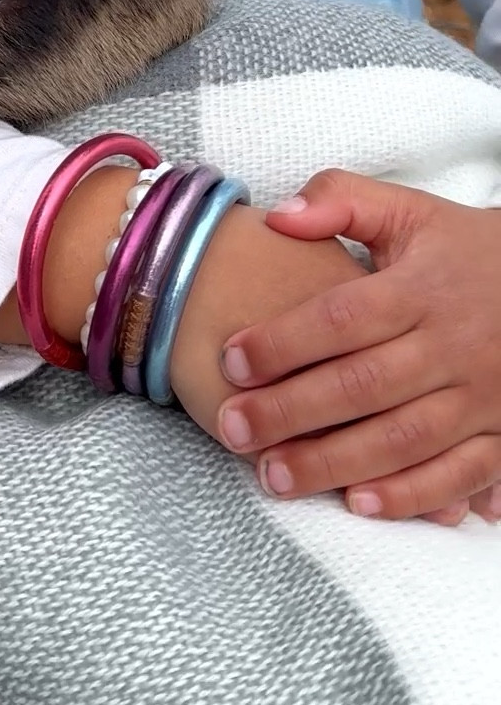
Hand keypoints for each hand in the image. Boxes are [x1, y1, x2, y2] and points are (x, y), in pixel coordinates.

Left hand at [215, 170, 500, 525]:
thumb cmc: (465, 250)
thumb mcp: (411, 211)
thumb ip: (342, 201)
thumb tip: (277, 216)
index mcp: (423, 287)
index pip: (344, 317)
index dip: (284, 341)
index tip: (230, 359)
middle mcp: (454, 344)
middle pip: (364, 385)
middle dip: (291, 412)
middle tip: (233, 430)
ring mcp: (483, 395)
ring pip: (404, 439)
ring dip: (336, 464)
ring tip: (273, 477)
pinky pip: (459, 473)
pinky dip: (412, 495)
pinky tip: (359, 504)